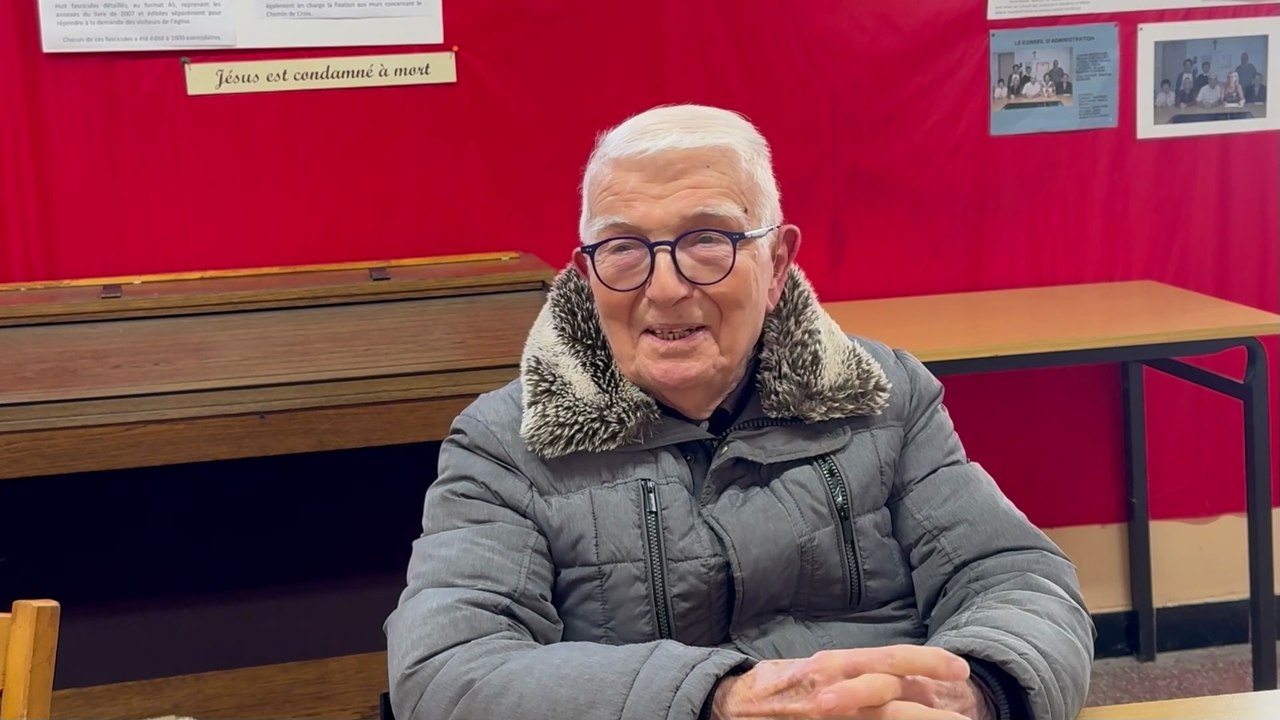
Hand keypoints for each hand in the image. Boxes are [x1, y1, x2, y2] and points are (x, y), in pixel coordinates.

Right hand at [710, 645, 988, 718]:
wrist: (733, 708)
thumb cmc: (778, 684)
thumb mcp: (818, 668)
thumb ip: (856, 672)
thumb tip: (900, 679)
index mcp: (835, 665)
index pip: (891, 660)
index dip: (929, 663)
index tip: (960, 668)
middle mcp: (835, 692)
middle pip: (898, 698)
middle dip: (936, 709)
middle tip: (969, 715)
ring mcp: (831, 718)